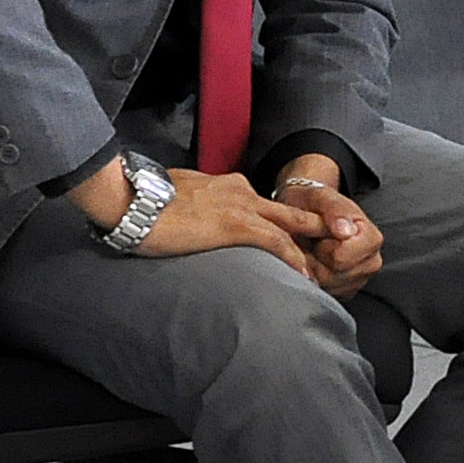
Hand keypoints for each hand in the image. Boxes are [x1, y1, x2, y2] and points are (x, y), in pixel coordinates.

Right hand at [135, 169, 325, 272]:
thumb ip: (194, 202)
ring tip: (326, 272)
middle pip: (291, 212)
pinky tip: (304, 277)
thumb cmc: (142, 200)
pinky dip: (294, 260)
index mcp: (228, 185)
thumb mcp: (177, 195)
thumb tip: (189, 215)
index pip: (266, 205)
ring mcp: (243, 207)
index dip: (284, 224)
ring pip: (292, 227)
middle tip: (333, 252)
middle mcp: (242, 191)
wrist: (130, 200)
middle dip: (316, 231)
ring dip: (312, 250)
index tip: (298, 242)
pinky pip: (277, 243)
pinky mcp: (237, 224)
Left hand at [271, 174, 384, 293]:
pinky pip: (320, 293)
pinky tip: (312, 262)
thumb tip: (345, 231)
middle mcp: (371, 263)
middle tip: (312, 241)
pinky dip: (311, 278)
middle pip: (332, 276)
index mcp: (372, 239)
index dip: (323, 245)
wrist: (307, 211)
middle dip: (314, 258)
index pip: (341, 258)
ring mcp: (358, 280)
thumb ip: (335, 210)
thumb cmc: (314, 203)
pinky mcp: (343, 292)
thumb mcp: (321, 196)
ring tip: (310, 250)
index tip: (320, 232)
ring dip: (309, 268)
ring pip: (323, 286)